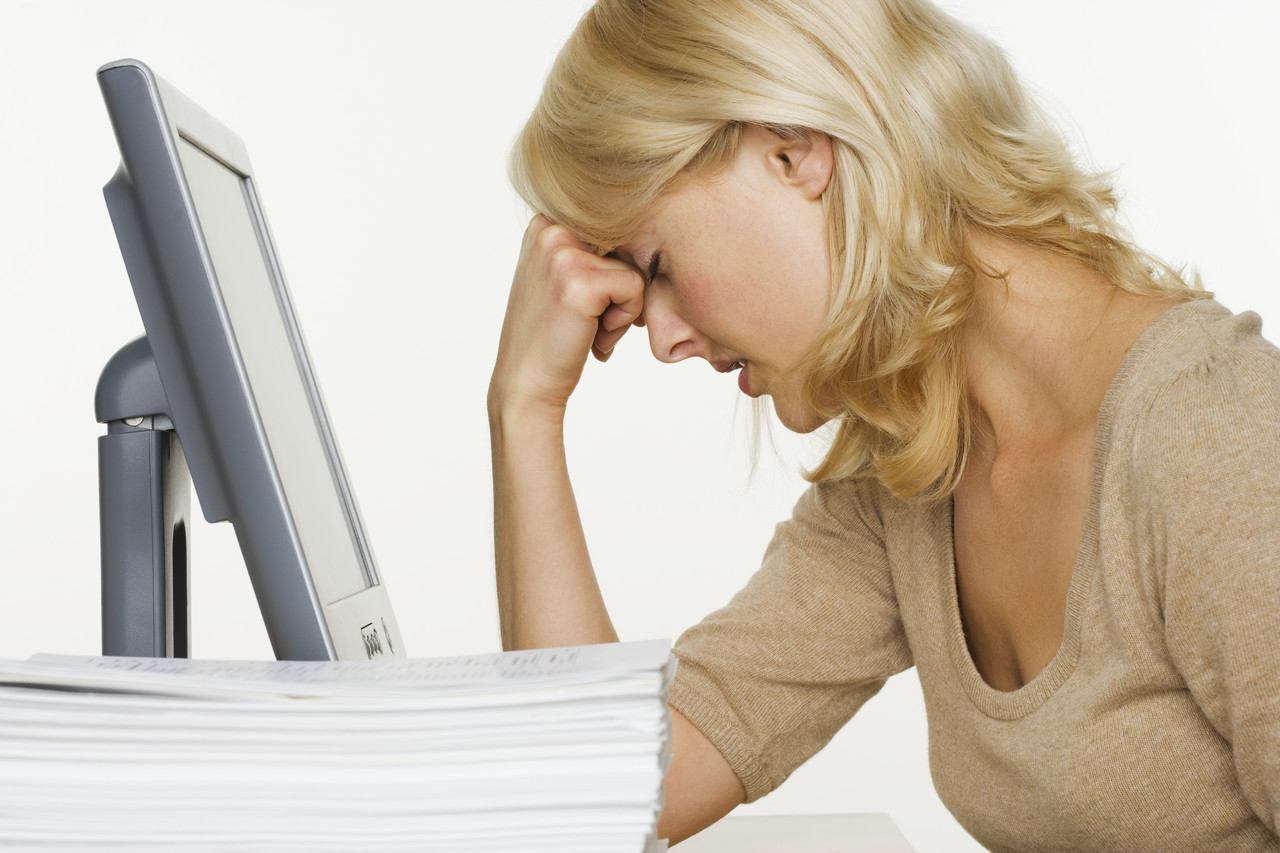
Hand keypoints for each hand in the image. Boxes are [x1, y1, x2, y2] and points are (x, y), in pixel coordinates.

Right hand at [490, 216, 645, 416]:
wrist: (526, 384)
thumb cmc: (552, 338)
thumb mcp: (562, 279)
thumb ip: (589, 250)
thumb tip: (647, 227)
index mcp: (546, 224)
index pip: (615, 235)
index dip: (610, 276)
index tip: (581, 305)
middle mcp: (550, 229)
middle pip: (626, 249)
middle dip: (617, 292)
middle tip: (586, 322)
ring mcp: (562, 253)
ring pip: (633, 270)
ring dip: (621, 309)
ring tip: (587, 331)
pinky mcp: (580, 281)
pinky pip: (635, 288)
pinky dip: (623, 319)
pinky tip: (593, 338)